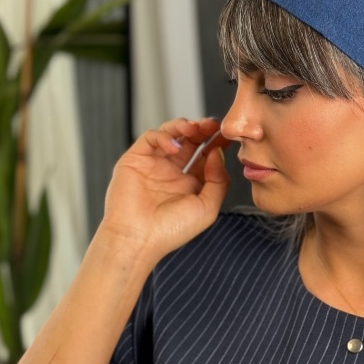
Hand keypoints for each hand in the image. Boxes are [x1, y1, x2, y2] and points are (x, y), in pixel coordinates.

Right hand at [101, 117, 230, 263]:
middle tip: (213, 126)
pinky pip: (150, 138)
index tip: (227, 137)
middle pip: (190, 142)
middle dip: (203, 130)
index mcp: (189, 185)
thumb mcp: (207, 208)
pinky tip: (174, 146)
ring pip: (171, 134)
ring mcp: (153, 165)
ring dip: (185, 126)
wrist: (137, 238)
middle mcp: (171, 173)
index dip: (217, 144)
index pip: (205, 157)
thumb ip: (218, 180)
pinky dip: (164, 136)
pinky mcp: (135, 159)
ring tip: (195, 129)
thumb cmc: (170, 230)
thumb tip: (217, 154)